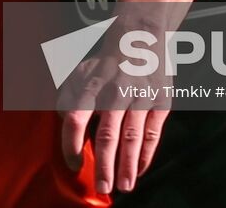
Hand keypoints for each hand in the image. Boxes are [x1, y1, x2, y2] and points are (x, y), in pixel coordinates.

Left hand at [60, 52, 169, 194]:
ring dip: (128, 166)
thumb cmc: (105, 64)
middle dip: (104, 165)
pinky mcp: (161, 101)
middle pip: (107, 134)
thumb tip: (64, 123)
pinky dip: (146, 155)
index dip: (72, 144)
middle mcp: (116, 91)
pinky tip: (139, 171)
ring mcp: (141, 96)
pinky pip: (153, 134)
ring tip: (124, 186)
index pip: (76, 118)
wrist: (141, 37)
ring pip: (132, 137)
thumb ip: (67, 96)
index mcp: (91, 85)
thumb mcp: (79, 72)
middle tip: (103, 187)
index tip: (74, 164)